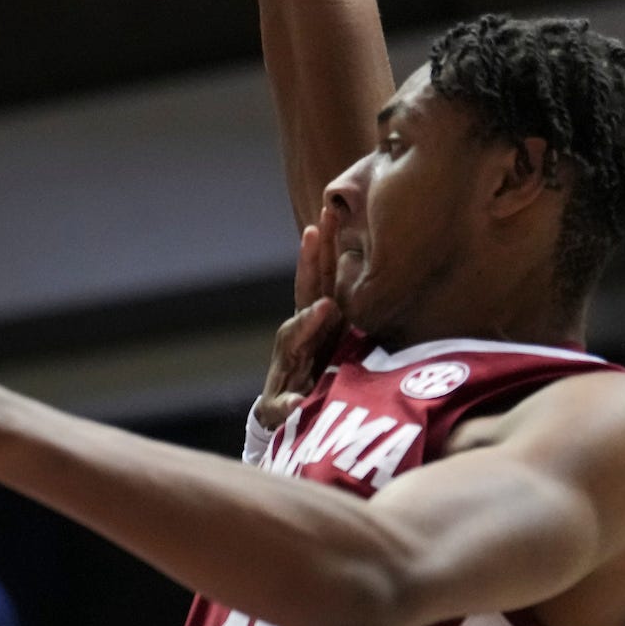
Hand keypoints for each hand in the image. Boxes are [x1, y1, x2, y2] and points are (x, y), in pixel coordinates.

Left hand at [259, 216, 342, 429]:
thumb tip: (295, 407)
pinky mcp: (337, 312)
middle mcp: (303, 325)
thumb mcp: (279, 412)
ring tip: (328, 213)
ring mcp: (319, 315)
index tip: (324, 308)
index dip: (308, 321)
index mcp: (290, 349)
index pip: (296, 332)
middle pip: (305, 290)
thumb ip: (284, 408)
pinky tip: (345, 224)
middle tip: (315, 230)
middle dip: (310, 262)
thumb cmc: (284, 405)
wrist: (288, 397)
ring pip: (320, 276)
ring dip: (324, 246)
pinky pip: (337, 278)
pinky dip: (340, 253)